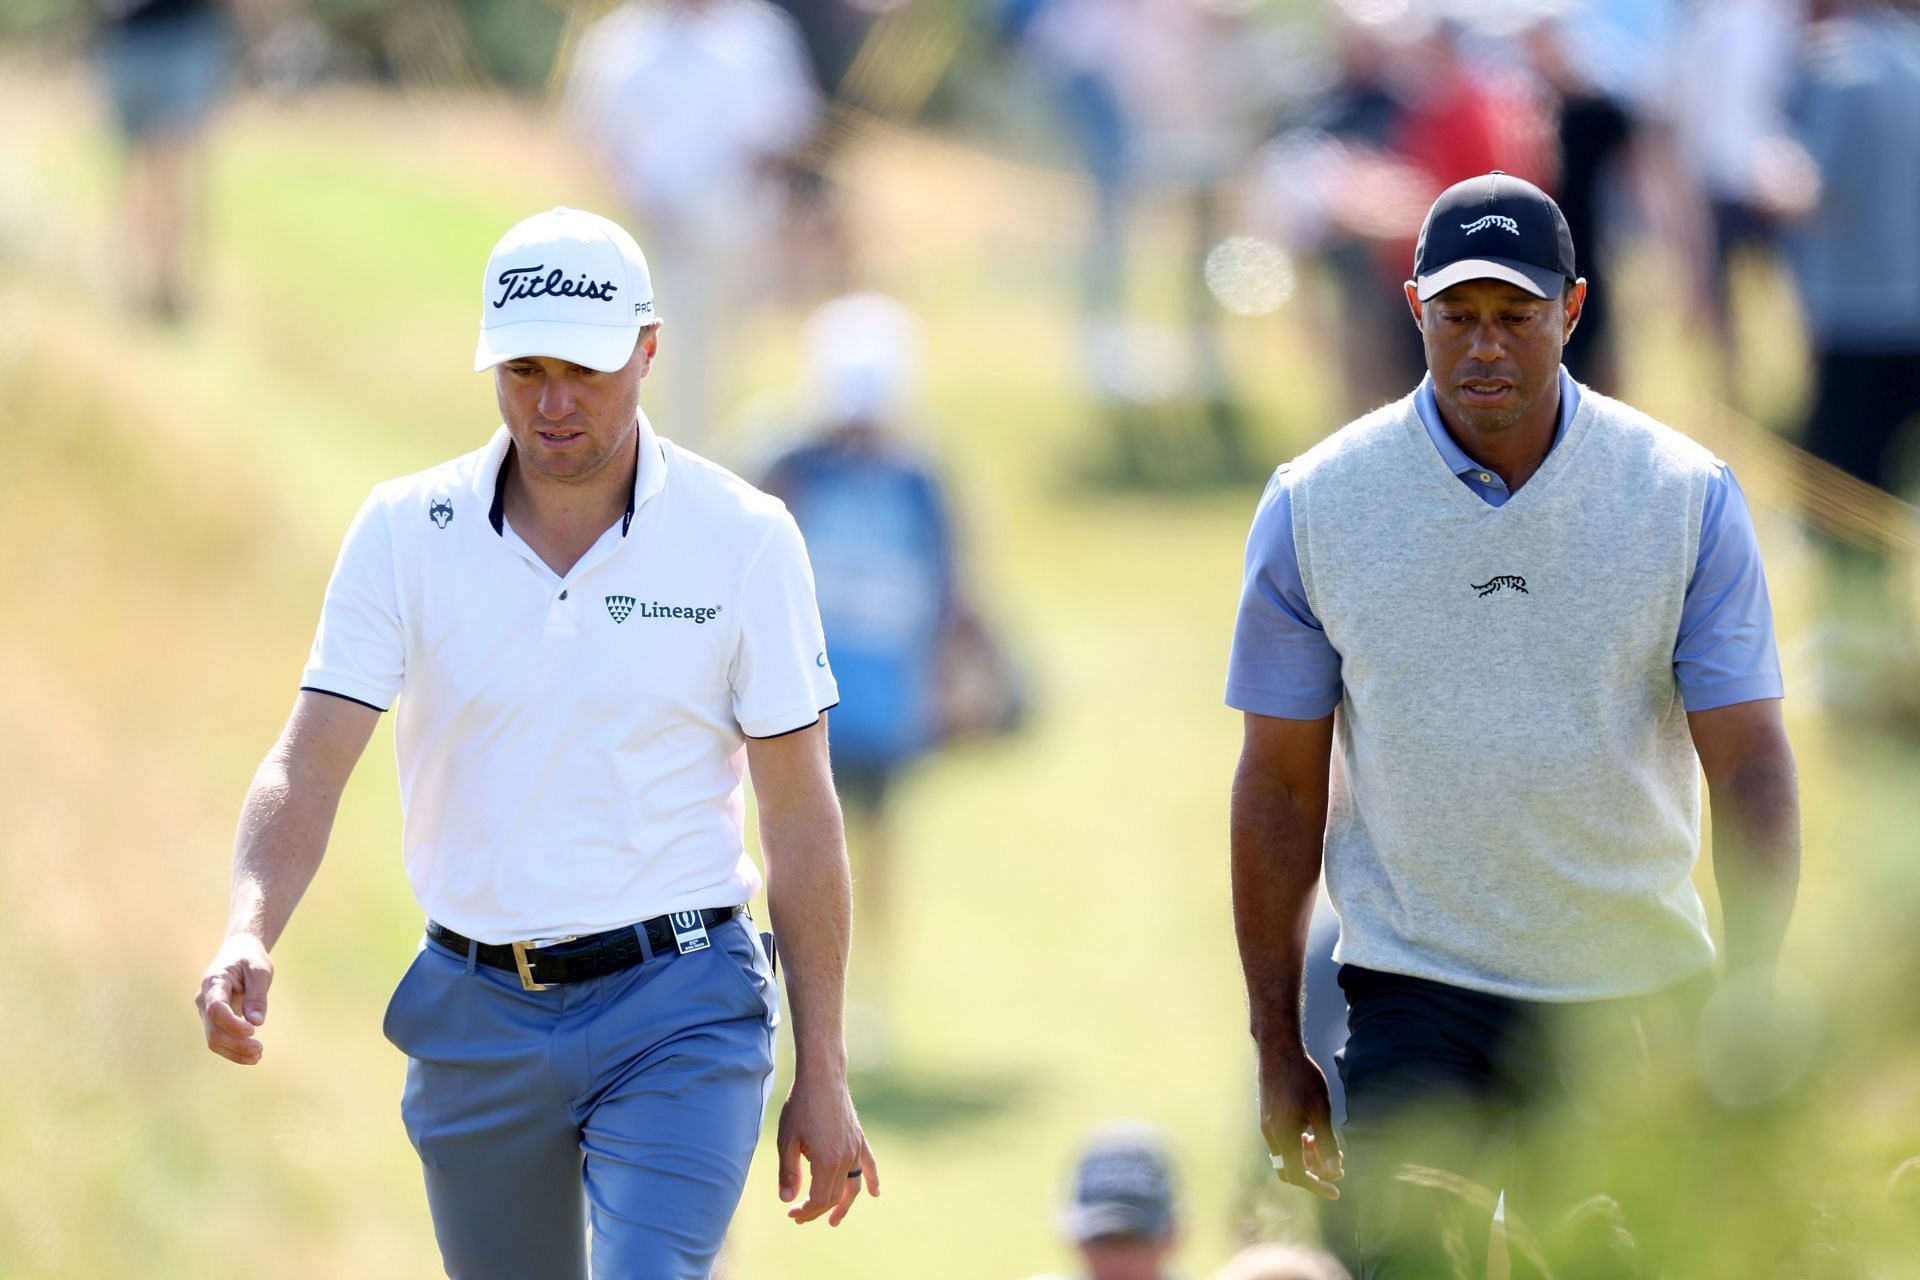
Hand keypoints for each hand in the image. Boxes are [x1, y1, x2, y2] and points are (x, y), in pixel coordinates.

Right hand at [196, 934, 273, 1064]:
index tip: (252, 1030)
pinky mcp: (213, 1020)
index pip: (215, 1009)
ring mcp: (206, 1011)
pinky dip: (233, 1050)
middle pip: (213, 1029)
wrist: (239, 953)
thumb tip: (256, 1022)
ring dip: (234, 1052)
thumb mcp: (259, 970)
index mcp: (214, 982)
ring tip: (257, 1056)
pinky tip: (252, 1057)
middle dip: (235, 1043)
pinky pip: (218, 1039)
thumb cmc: (250, 959)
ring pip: (213, 1039)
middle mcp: (204, 999)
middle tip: (260, 1049)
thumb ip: (257, 995)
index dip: (232, 1023)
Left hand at [775, 1071, 879, 1225]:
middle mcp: (845, 1158)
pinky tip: (875, 1193)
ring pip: (852, 1185)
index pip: (819, 1199)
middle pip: (834, 1195)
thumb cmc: (801, 1106)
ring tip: (834, 1220)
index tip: (791, 1212)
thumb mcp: (787, 1140)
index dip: (806, 1210)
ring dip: (844, 1205)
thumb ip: (788, 1172)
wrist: (822, 1077)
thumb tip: (787, 1199)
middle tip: (799, 1216)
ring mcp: (855, 1148)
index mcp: (826, 1162)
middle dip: (816, 1210)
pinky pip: (869, 1164)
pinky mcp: (859, 1138)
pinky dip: (873, 1179)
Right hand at [1258, 1047, 1343, 1199]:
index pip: (1298, 1175)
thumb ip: (1327, 1143)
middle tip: (1337, 1170)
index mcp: (1283, 1136)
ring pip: (1287, 1156)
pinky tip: (1313, 1135)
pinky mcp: (1268, 1117)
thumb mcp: (1321, 1111)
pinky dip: (1299, 1146)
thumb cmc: (1303, 1079)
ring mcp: (1267, 1126)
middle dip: (1314, 1174)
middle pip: (1290, 1170)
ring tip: (1331, 1150)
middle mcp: (1271, 1135)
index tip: (1336, 1192)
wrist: (1279, 1051)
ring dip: (1308, 1158)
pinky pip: (1282, 1143)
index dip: (1318, 1186)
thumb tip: (1334, 1171)